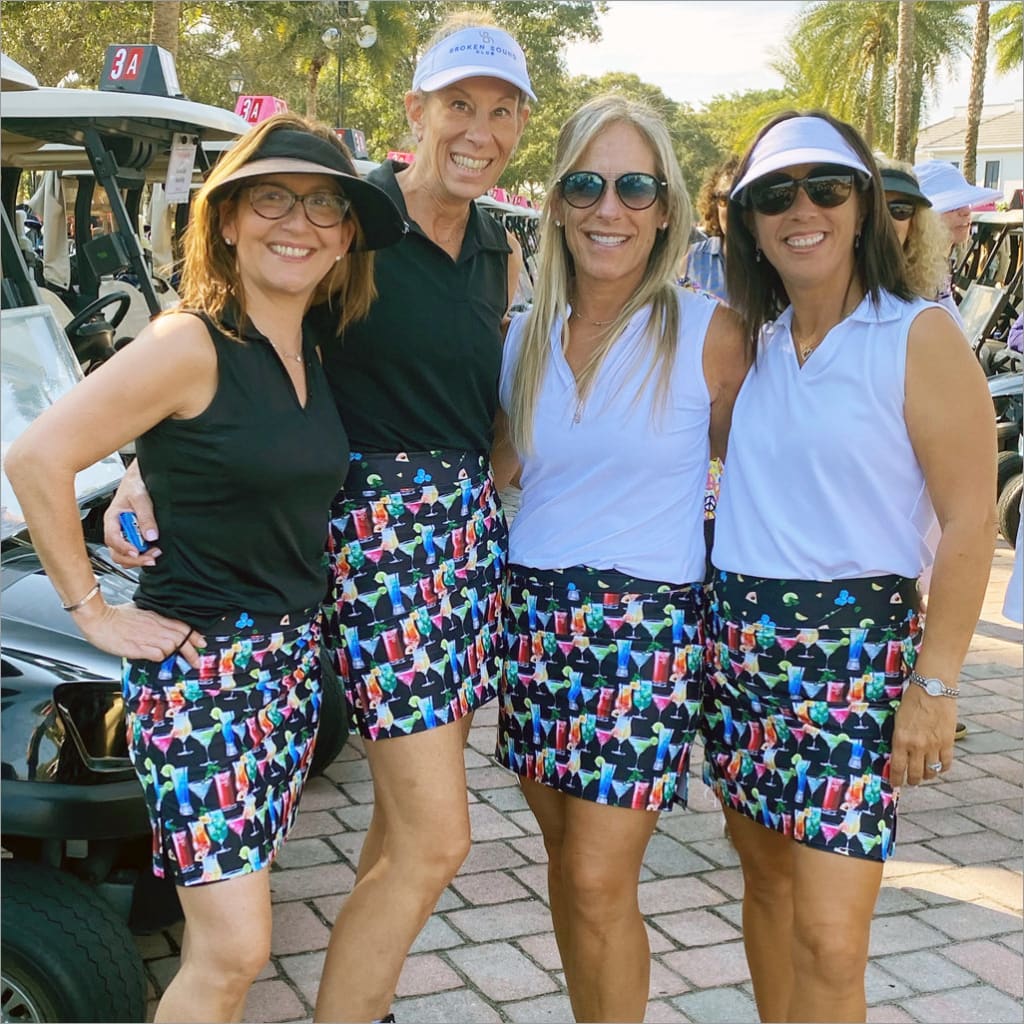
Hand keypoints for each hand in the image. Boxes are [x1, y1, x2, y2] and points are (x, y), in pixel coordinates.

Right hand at [73, 601, 202, 667]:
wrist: (98, 619)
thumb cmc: (116, 616)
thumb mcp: (140, 612)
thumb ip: (153, 620)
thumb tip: (161, 627)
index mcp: (157, 617)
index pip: (183, 626)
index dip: (194, 636)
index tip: (202, 643)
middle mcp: (156, 627)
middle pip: (182, 639)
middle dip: (192, 652)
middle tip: (196, 661)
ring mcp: (148, 637)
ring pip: (172, 647)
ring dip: (172, 654)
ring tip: (170, 658)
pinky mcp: (139, 647)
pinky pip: (158, 655)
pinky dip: (159, 658)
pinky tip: (155, 657)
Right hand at [102, 462, 160, 567]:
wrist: (141, 478)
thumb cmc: (135, 484)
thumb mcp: (140, 497)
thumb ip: (146, 516)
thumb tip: (150, 535)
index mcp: (112, 518)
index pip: (112, 539)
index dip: (123, 548)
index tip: (136, 552)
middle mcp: (116, 528)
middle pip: (117, 552)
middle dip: (133, 558)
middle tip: (151, 558)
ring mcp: (125, 533)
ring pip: (125, 555)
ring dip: (139, 558)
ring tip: (155, 553)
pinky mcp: (134, 535)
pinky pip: (135, 551)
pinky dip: (143, 554)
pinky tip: (153, 550)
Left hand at [889, 684, 956, 786]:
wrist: (933, 688)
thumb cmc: (912, 700)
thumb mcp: (898, 719)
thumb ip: (899, 736)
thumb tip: (898, 751)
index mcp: (901, 739)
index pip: (897, 767)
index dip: (896, 779)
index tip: (895, 783)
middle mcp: (917, 746)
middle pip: (915, 773)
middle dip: (911, 781)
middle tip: (910, 782)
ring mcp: (934, 745)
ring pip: (931, 771)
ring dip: (927, 776)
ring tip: (924, 776)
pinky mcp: (948, 742)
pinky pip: (946, 763)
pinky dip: (942, 769)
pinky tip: (939, 767)